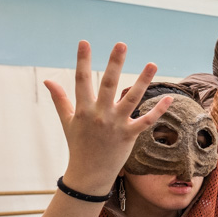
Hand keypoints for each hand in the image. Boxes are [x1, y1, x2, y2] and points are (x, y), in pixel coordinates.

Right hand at [45, 41, 169, 194]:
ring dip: (143, 80)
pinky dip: (158, 110)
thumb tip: (48, 80)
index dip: (82, 60)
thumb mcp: (67, 121)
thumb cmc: (78, 145)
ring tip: (153, 63)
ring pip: (131, 98)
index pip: (81, 80)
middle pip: (107, 84)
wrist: (88, 173)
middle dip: (114, 63)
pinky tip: (169, 98)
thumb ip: (60, 99)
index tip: (84, 42)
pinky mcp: (129, 135)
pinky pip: (146, 121)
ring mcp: (115, 124)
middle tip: (121, 44)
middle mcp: (99, 114)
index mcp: (83, 109)